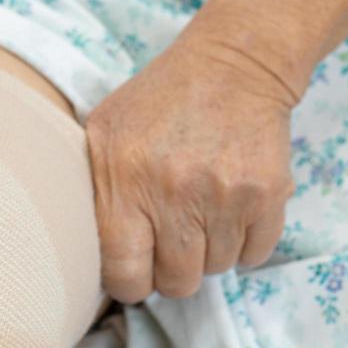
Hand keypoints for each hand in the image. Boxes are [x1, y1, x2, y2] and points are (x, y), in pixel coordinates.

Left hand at [85, 36, 297, 302]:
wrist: (235, 64)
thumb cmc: (161, 101)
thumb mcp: (105, 130)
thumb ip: (92, 191)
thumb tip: (80, 254)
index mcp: (125, 181)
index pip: (125, 275)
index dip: (131, 280)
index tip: (138, 265)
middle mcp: (174, 193)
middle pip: (177, 282)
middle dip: (174, 269)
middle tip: (174, 236)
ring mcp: (225, 196)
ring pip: (216, 269)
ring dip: (210, 250)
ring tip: (204, 209)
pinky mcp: (267, 195)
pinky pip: (254, 255)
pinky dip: (245, 242)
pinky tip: (233, 207)